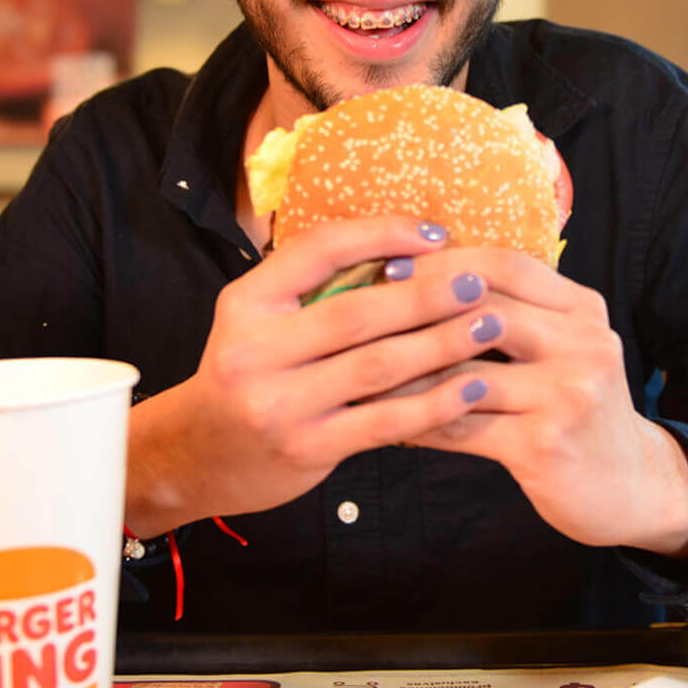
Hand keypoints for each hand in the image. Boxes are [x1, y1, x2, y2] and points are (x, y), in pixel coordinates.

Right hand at [124, 217, 501, 536]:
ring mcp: (280, 404)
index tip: (434, 233)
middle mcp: (256, 350)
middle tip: (478, 280)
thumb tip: (408, 252)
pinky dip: (433, 403)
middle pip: (356, 312)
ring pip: (376, 366)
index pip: (319, 250)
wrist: (199, 453)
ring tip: (488, 325)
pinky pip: (383, 422)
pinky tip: (470, 386)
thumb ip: (315, 289)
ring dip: (441, 344)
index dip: (381, 234)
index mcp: (247, 301)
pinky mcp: (307, 449)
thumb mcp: (260, 317)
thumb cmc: (249, 371)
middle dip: (426, 293)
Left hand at [386, 248, 687, 560]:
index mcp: (582, 308)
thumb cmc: (575, 406)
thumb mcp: (563, 346)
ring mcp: (569, 394)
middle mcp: (583, 343)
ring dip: (403, 368)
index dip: (445, 260)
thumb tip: (424, 281)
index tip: (391, 264)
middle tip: (360, 310)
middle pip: (484, 308)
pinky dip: (417, 419)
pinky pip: (462, 425)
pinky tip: (382, 418)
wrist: (631, 485)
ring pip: (464, 370)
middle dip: (415, 307)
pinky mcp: (547, 444)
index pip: (507, 264)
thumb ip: (515, 311)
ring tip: (355, 364)